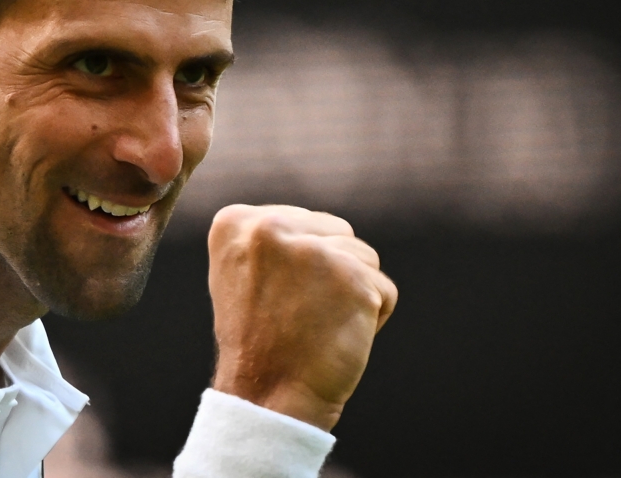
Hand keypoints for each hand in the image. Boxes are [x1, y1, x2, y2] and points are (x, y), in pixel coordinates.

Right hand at [208, 204, 397, 431]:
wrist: (265, 397)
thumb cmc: (259, 341)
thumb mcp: (244, 273)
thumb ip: (273, 238)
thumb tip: (316, 225)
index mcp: (235, 222)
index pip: (304, 222)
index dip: (300, 266)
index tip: (273, 299)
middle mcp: (269, 227)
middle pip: (337, 232)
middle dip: (330, 272)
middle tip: (298, 315)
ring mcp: (312, 251)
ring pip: (364, 257)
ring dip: (352, 293)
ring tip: (316, 325)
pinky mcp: (351, 278)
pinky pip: (385, 290)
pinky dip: (373, 317)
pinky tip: (338, 336)